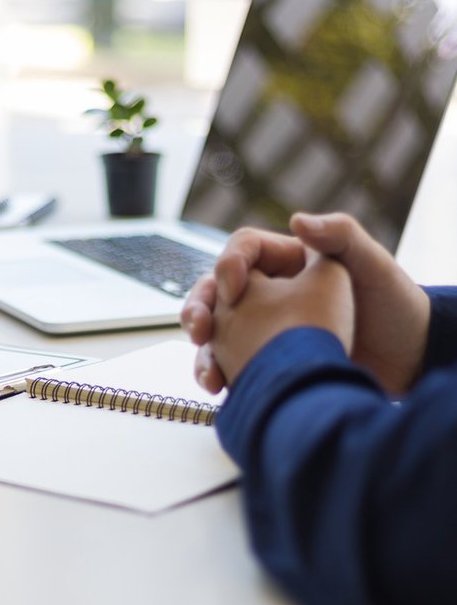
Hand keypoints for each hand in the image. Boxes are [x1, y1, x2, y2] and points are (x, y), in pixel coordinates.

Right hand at [182, 214, 430, 393]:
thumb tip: (297, 219)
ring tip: (208, 371)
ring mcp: (262, 327)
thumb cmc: (395, 308)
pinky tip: (218, 385)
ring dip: (201, 348)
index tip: (235, 290)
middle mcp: (269, 291)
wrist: (407, 360)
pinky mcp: (263, 358)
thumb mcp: (373, 265)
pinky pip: (227, 361)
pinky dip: (215, 372)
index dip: (229, 264)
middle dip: (198, 307)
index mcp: (289, 261)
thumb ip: (340, 235)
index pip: (243, 250)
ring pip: (214, 329)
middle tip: (200, 329)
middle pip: (215, 290)